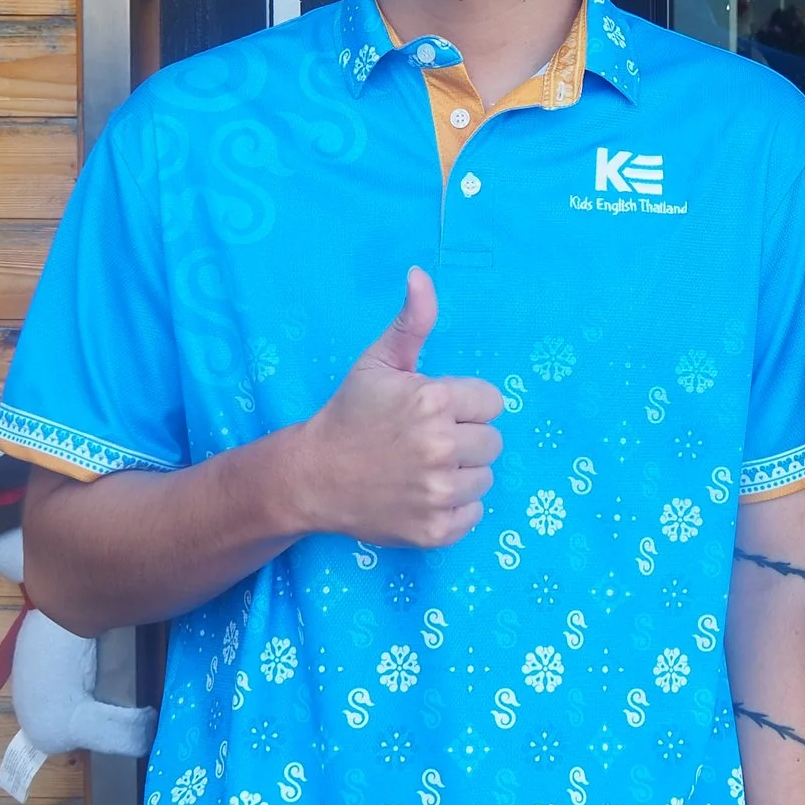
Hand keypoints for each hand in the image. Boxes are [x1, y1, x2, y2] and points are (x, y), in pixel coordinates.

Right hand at [287, 268, 502, 547]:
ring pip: (485, 478)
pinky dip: (455, 509)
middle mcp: (440, 446)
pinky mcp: (436, 530)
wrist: (312, 476)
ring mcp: (439, 492)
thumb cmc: (350, 414)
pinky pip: (475, 515)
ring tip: (423, 468)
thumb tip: (421, 274)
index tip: (434, 410)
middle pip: (493, 441)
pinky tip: (423, 495)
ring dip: (461, 473)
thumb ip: (411, 321)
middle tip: (426, 441)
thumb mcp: (378, 362)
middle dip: (465, 438)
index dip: (465, 404)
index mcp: (433, 400)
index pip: (492, 401)